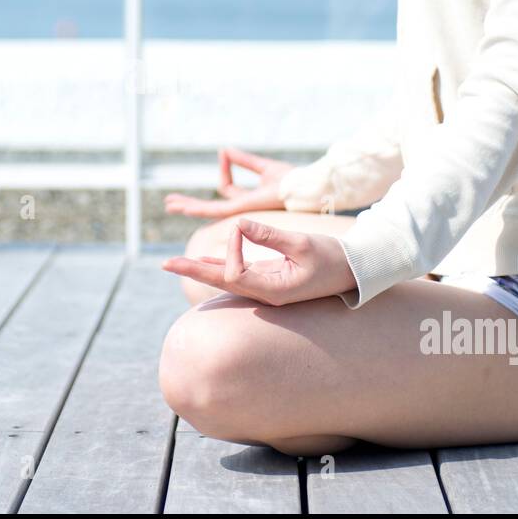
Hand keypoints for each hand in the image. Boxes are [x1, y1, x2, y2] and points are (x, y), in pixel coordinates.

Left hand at [162, 217, 357, 306]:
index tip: (240, 225)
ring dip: (200, 269)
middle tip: (164, 263)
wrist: (353, 272)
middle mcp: (264, 294)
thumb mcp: (302, 243)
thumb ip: (269, 235)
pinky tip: (203, 261)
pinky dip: (219, 266)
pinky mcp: (268, 279)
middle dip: (192, 271)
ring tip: (175, 263)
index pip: (235, 272)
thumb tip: (238, 223)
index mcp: (273, 290)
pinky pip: (237, 274)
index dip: (230, 247)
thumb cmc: (332, 258)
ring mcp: (265, 289)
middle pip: (220, 282)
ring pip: (226, 279)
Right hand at [164, 148, 293, 219]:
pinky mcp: (239, 210)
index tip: (225, 153)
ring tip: (170, 205)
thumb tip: (224, 150)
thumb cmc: (290, 179)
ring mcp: (239, 211)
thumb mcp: (264, 166)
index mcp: (248, 198)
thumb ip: (244, 160)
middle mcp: (242, 207)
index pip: (227, 187)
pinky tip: (183, 208)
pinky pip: (214, 210)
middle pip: (211, 207)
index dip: (224, 168)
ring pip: (207, 211)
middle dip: (192, 204)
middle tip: (172, 202)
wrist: (300, 187)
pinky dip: (197, 209)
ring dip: (188, 207)